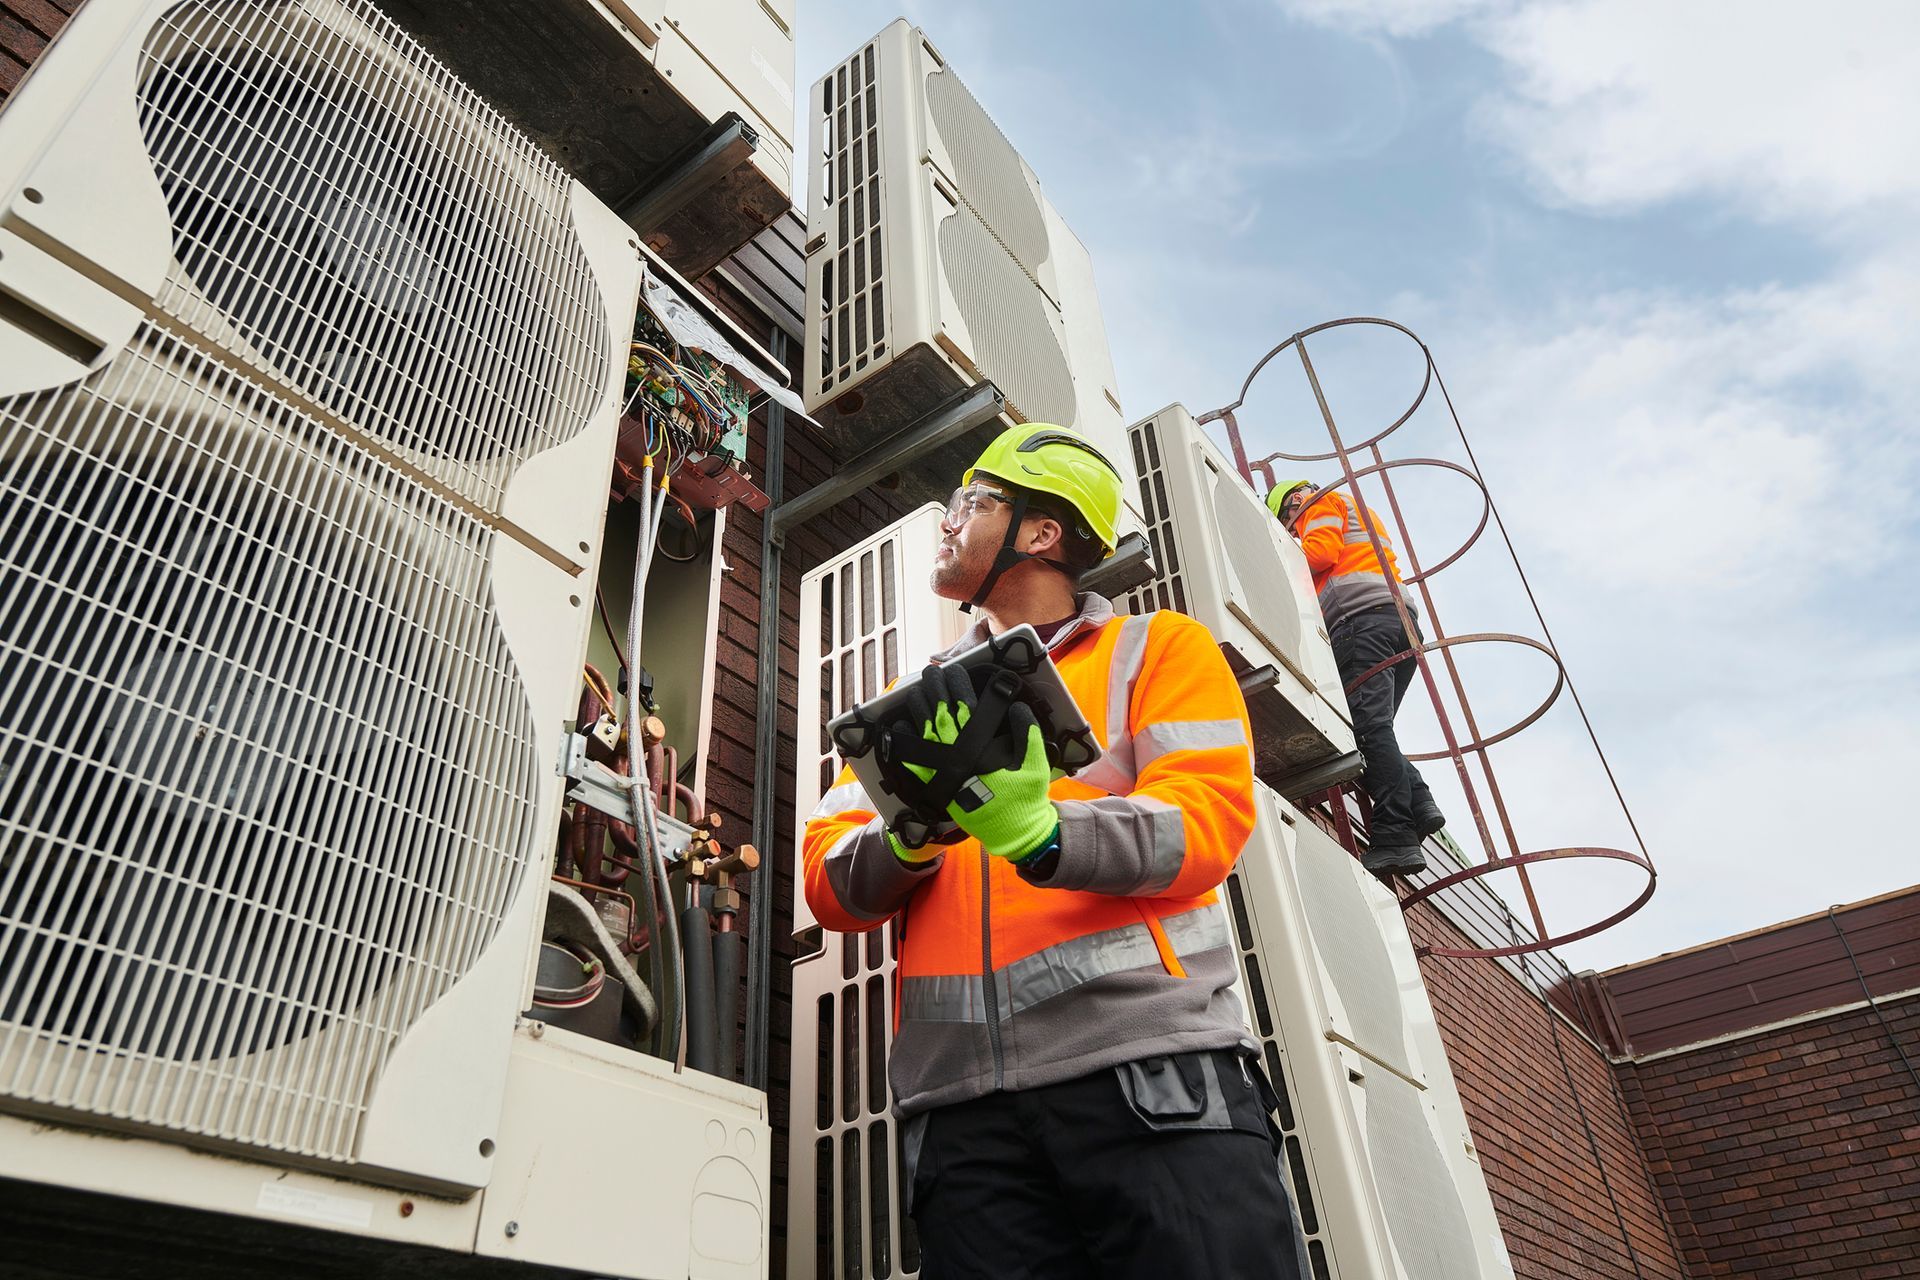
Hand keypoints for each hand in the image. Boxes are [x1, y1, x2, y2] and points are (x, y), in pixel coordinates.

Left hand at [899, 664, 1057, 860]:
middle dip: (935, 691)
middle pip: (941, 716)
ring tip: (915, 690)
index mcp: (983, 749)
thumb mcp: (1035, 763)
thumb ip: (1028, 733)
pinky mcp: (939, 788)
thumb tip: (1017, 707)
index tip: (954, 671)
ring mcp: (946, 774)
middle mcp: (960, 759)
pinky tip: (901, 727)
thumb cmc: (1025, 798)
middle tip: (930, 672)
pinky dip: (907, 745)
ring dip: (920, 710)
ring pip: (926, 734)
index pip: (966, 709)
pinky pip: (916, 763)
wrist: (1013, 833)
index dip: (958, 687)